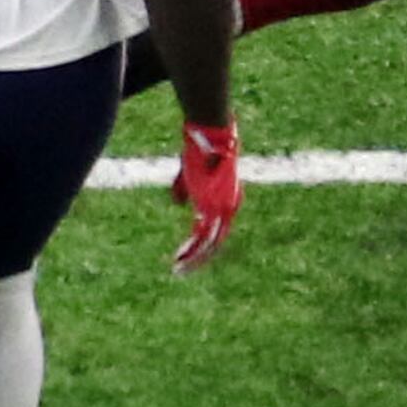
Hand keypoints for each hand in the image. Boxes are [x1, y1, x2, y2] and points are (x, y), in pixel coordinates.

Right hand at [170, 122, 239, 273]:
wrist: (210, 135)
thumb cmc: (200, 150)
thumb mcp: (190, 174)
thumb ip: (185, 189)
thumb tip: (179, 204)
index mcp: (227, 201)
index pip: (217, 230)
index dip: (204, 245)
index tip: (189, 255)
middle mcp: (229, 208)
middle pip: (215, 242)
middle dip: (199, 258)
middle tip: (182, 272)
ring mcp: (222, 208)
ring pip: (209, 244)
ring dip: (193, 259)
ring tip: (178, 270)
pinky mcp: (212, 207)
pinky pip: (202, 237)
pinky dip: (191, 251)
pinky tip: (179, 260)